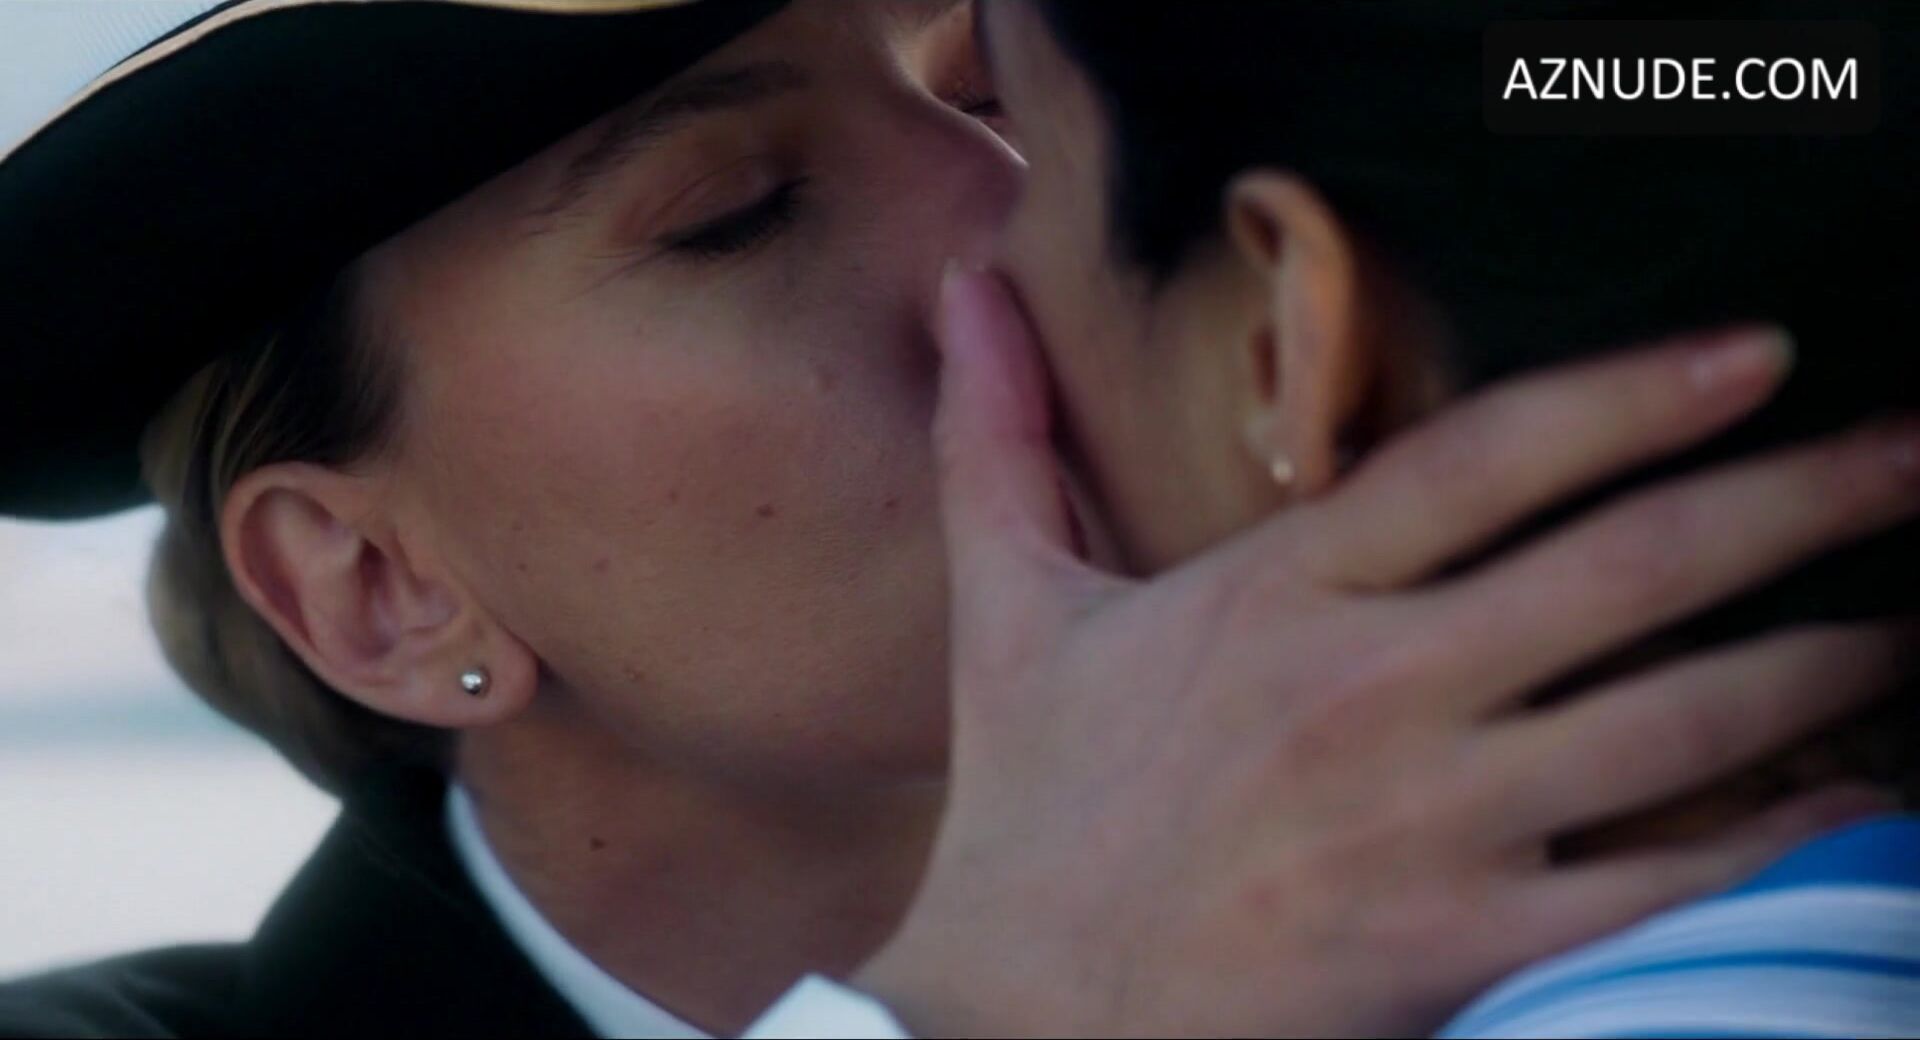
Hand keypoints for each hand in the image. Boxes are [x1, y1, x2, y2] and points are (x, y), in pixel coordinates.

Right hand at [852, 268, 1919, 1036]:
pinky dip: (1776, 838)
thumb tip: (962, 289)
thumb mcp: (1009, 609)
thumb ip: (997, 440)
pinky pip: (1658, 882)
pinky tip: (1850, 802)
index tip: (1758, 354)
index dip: (1631, 393)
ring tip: (1906, 621)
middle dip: (1794, 501)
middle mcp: (1369, 691)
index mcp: (1277, 594)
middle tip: (1911, 455)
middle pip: (1624, 569)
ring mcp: (1424, 822)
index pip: (1482, 458)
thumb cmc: (1034, 807)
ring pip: (1675, 721)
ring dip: (1820, 662)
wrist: (1024, 1014)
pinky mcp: (1458, 943)